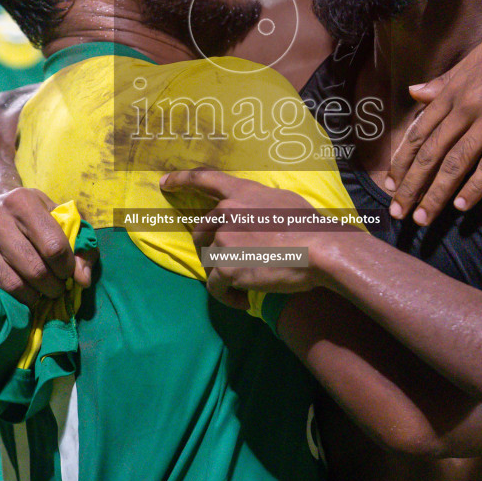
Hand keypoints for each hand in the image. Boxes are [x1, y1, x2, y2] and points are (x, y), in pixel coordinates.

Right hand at [0, 187, 87, 311]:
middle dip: (51, 287)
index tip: (67, 274)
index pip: (54, 247)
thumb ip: (79, 246)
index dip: (66, 269)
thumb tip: (83, 280)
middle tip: (53, 289)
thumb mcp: (55, 217)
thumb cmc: (27, 216)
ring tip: (36, 294)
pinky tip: (7, 303)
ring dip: (30, 298)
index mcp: (22, 201)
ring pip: (11, 285)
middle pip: (34, 269)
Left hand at [159, 167, 347, 308]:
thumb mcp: (283, 201)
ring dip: (223, 275)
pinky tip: (242, 301)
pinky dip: (227, 297)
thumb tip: (257, 215)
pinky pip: (215, 286)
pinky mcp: (225, 267)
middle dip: (208, 249)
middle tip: (228, 264)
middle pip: (200, 232)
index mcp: (240, 192)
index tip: (164, 182)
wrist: (317, 250)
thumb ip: (260, 205)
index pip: (203, 179)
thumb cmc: (309, 226)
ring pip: (209, 261)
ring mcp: (223, 240)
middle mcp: (226, 212)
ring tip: (245, 286)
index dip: (181, 179)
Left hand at [385, 8, 481, 224]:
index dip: (403, 162)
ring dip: (436, 194)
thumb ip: (445, 80)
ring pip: (456, 163)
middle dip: (411, 186)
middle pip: (431, 152)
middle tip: (398, 212)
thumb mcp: (476, 57)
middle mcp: (467, 105)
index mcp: (454, 90)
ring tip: (423, 218)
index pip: (420, 133)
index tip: (390, 185)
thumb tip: (413, 92)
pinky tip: (461, 206)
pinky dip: (475, 186)